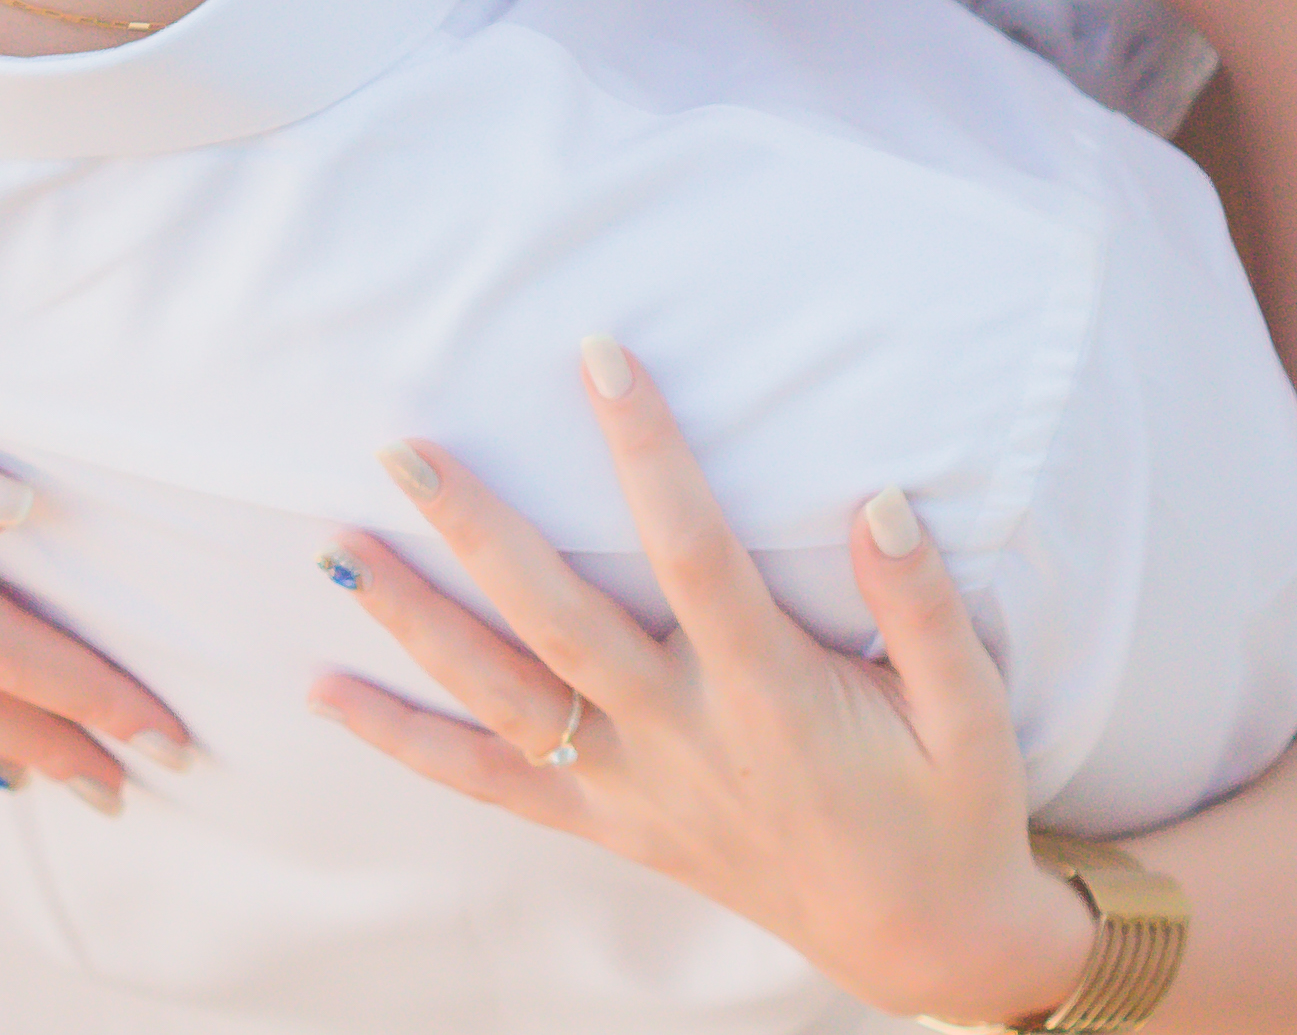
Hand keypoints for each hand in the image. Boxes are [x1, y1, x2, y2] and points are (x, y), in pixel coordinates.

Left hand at [308, 340, 1096, 1026]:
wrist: (922, 939)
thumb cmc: (950, 808)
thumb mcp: (971, 713)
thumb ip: (923, 607)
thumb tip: (880, 499)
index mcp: (770, 697)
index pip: (694, 554)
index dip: (647, 453)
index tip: (601, 357)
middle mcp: (681, 739)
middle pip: (558, 621)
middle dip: (477, 530)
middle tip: (405, 446)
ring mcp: (631, 787)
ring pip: (501, 699)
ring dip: (415, 621)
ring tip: (337, 549)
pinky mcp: (607, 823)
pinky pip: (486, 784)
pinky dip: (401, 740)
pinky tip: (324, 693)